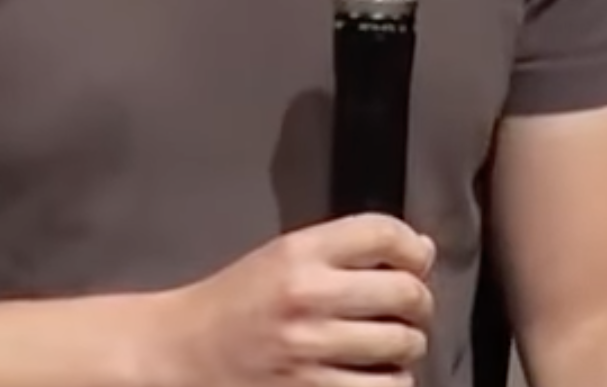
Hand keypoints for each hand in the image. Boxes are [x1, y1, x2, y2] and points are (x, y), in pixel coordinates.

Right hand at [152, 213, 435, 386]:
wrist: (184, 354)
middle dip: (418, 301)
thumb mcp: (281, 256)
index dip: (414, 246)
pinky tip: (371, 374)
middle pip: (406, 292)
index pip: (382, 234)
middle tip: (408, 306)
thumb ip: (344, 249)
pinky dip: (390, 383)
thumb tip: (421, 250)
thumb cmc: (237, 303)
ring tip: (388, 344)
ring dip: (406, 347)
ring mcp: (312, 353)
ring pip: (405, 347)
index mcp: (298, 252)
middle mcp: (308, 298)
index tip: (418, 258)